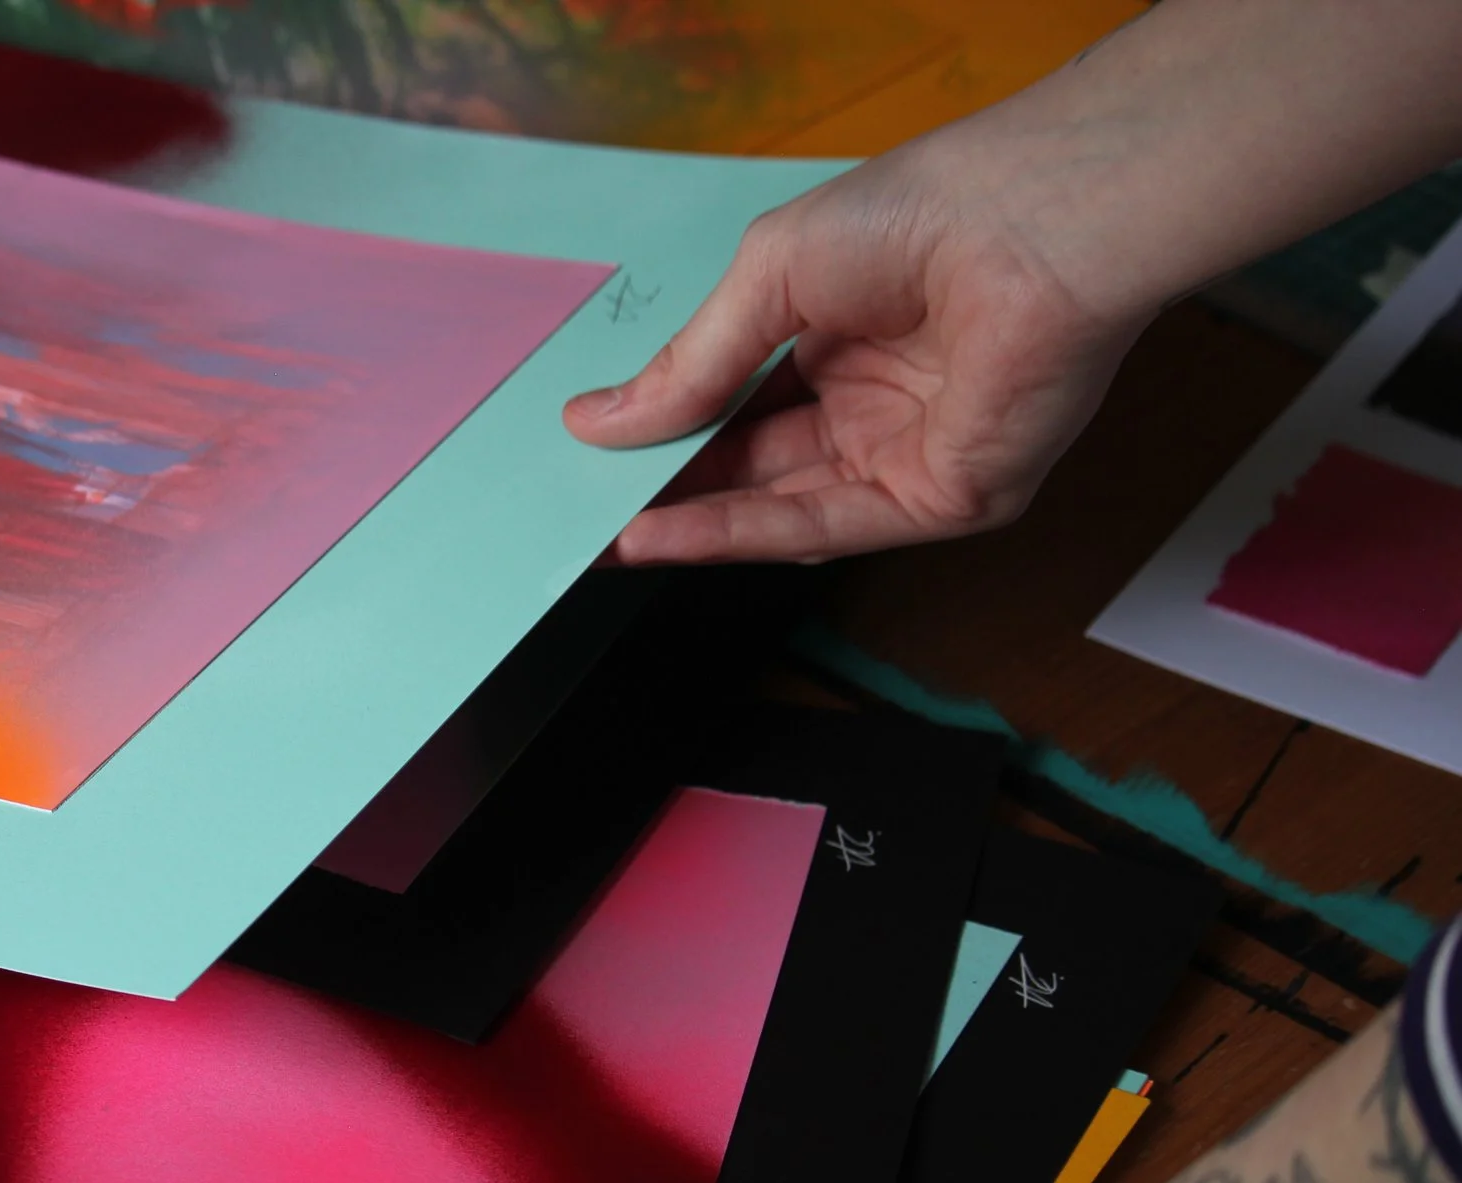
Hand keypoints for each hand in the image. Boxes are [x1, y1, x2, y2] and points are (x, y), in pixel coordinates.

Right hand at [563, 131, 1152, 564]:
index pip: (738, 401)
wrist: (1031, 227)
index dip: (666, 430)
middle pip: (753, 464)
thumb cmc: (915, 216)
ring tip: (600, 532)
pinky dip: (736, 537)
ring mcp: (908, 455)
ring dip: (688, 524)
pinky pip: (824, 526)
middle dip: (668, 488)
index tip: (591, 452)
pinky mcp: (943, 499)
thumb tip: (595, 424)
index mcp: (840, 334)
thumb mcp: (766, 281)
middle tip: (581, 507)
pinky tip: (660, 536)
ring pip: (779, 507)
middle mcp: (874, 402)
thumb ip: (690, 366)